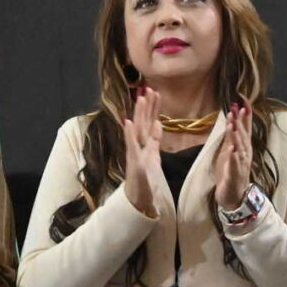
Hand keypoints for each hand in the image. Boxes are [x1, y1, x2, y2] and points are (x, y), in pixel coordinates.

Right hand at [118, 87, 163, 218]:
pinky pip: (131, 146)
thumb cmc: (145, 178)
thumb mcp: (154, 156)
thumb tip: (159, 123)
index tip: (155, 91)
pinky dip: (129, 134)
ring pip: (137, 130)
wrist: (137, 198)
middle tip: (149, 88)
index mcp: (145, 143)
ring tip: (140, 99)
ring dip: (138, 114)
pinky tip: (127, 121)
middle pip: (143, 122)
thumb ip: (155, 139)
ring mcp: (135, 152)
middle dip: (146, 106)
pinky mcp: (134, 161)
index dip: (152, 107)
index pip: (149, 121)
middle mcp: (138, 145)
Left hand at [211, 101, 252, 216]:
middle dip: (240, 122)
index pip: (246, 129)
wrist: (234, 196)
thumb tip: (233, 119)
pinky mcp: (234, 175)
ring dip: (236, 136)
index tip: (244, 102)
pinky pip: (234, 165)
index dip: (245, 116)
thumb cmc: (232, 171)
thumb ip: (233, 136)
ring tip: (233, 125)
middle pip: (243, 136)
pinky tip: (232, 149)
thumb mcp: (231, 151)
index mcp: (244, 148)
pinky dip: (234, 157)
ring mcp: (241, 165)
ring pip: (239, 148)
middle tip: (236, 109)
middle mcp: (245, 154)